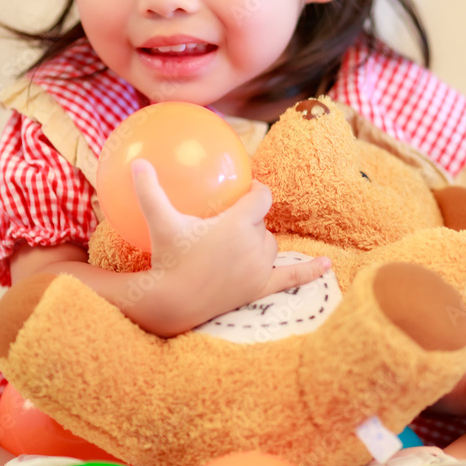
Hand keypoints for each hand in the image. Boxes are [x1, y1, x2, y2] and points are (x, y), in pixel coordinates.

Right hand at [130, 158, 330, 317]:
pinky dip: (311, 271)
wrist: (172, 303)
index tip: (248, 190)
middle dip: (250, 220)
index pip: (261, 198)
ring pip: (270, 246)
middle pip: (263, 223)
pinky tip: (328, 264)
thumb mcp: (160, 222)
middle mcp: (254, 245)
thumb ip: (149, 191)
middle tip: (229, 222)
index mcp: (238, 224)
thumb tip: (137, 162)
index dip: (257, 192)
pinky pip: (292, 278)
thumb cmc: (167, 259)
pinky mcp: (260, 289)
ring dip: (260, 241)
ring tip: (242, 242)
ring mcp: (259, 268)